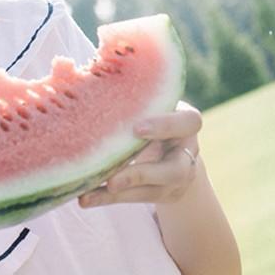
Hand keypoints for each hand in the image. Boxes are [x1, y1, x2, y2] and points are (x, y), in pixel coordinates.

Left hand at [79, 105, 202, 207]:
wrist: (171, 145)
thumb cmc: (152, 113)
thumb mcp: (151, 104)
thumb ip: (135, 98)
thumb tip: (87, 75)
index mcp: (187, 124)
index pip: (189, 122)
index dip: (165, 126)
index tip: (136, 129)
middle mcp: (188, 153)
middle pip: (176, 170)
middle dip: (141, 175)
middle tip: (112, 180)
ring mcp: (178, 179)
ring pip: (153, 191)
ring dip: (119, 194)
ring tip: (87, 195)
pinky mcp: (163, 195)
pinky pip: (135, 199)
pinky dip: (108, 198)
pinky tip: (85, 199)